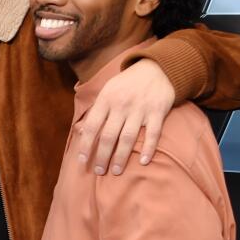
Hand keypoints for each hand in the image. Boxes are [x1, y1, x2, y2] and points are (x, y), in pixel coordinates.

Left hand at [76, 59, 173, 174]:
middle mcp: (121, 105)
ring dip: (121, 156)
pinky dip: (148, 148)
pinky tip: (143, 161)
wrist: (156, 68)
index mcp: (105, 100)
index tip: (81, 161)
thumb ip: (96, 111)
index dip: (85, 145)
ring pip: (128, 137)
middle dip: (102, 156)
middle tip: (99, 171)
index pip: (92, 126)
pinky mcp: (158, 111)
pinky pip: (153, 133)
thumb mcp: (107, 91)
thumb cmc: (127, 84)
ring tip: (116, 171)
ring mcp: (140, 109)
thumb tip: (81, 131)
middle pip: (108, 136)